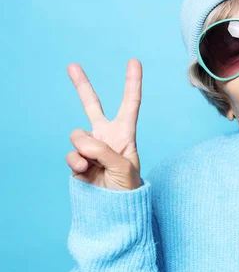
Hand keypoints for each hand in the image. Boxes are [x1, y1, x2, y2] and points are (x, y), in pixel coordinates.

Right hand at [66, 59, 143, 190]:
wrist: (114, 209)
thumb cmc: (127, 187)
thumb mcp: (123, 167)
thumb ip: (102, 150)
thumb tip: (79, 141)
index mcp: (125, 133)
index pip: (130, 104)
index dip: (132, 82)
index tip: (134, 61)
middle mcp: (106, 136)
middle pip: (92, 106)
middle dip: (81, 86)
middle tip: (71, 65)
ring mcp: (89, 148)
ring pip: (77, 136)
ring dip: (86, 151)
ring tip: (97, 166)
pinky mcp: (77, 160)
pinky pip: (71, 154)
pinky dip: (77, 163)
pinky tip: (86, 171)